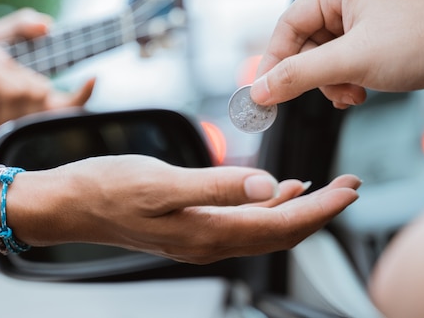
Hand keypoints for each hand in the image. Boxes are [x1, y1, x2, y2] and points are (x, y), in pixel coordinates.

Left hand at [0, 9, 94, 143]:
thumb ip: (20, 26)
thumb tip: (47, 25)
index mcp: (38, 95)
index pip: (70, 104)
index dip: (83, 95)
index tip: (94, 77)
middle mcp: (27, 113)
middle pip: (34, 88)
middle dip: (7, 64)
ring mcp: (6, 123)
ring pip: (11, 92)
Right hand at [9, 155, 360, 263]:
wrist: (72, 203)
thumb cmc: (108, 188)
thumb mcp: (161, 182)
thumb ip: (217, 186)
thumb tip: (268, 186)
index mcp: (208, 233)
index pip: (280, 227)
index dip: (320, 210)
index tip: (350, 191)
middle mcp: (209, 241)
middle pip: (279, 233)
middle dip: (319, 211)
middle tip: (351, 187)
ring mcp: (200, 235)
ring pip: (264, 228)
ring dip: (297, 209)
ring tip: (325, 188)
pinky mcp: (190, 224)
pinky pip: (241, 221)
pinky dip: (266, 206)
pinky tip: (275, 190)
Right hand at [250, 0, 423, 108]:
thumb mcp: (352, 61)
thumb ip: (300, 76)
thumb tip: (260, 91)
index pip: (289, 25)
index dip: (273, 61)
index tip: (261, 93)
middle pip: (304, 44)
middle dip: (312, 76)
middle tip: (317, 96)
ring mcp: (361, 20)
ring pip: (321, 59)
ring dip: (330, 83)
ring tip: (351, 94)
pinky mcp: (372, 40)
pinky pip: (340, 64)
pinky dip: (343, 83)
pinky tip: (358, 93)